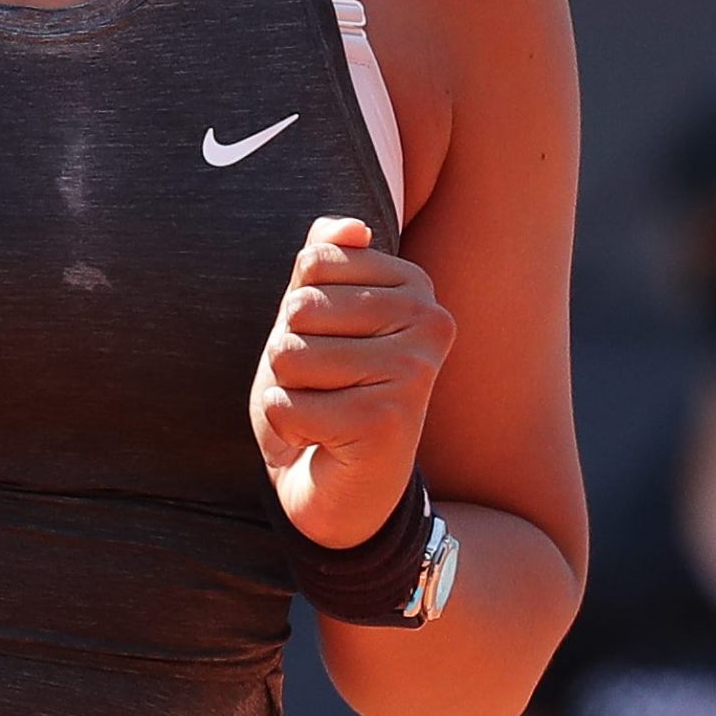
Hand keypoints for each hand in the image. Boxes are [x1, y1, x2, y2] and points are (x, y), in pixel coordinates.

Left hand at [250, 215, 456, 548]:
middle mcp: (430, 321)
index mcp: (415, 285)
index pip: (315, 262)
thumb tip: (350, 227)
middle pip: (300, 307)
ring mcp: (415, 371)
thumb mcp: (314, 315)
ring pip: (290, 354)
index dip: (298, 307)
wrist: (340, 489)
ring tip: (324, 410)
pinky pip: (286, 404)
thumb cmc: (325, 391)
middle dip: (289, 352)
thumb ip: (326, 257)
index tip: (331, 344)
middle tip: (325, 386)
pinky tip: (321, 440)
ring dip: (286, 390)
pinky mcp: (388, 420)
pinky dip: (286, 426)